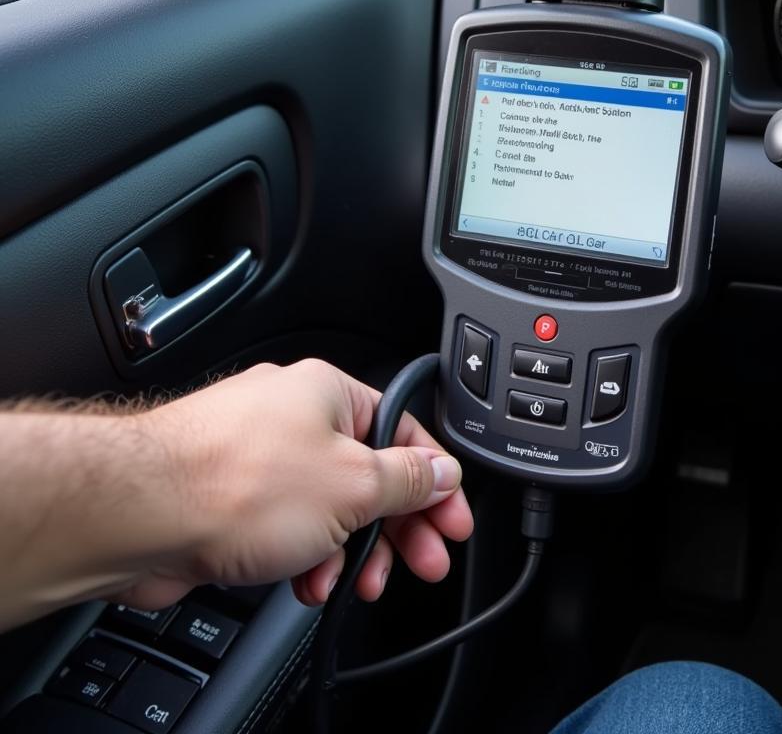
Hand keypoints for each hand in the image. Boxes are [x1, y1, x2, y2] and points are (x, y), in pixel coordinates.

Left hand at [119, 359, 472, 609]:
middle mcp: (294, 415)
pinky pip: (285, 523)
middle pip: (367, 472)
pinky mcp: (228, 492)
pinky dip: (302, 553)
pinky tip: (304, 580)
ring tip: (353, 581)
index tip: (450, 520)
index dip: (434, 481)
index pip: (403, 432)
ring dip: (347, 549)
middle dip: (395, 525)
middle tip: (419, 561)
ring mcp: (257, 454)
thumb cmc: (234, 482)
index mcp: (329, 393)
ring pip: (326, 505)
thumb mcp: (352, 485)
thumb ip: (406, 480)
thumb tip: (440, 473)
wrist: (138, 513)